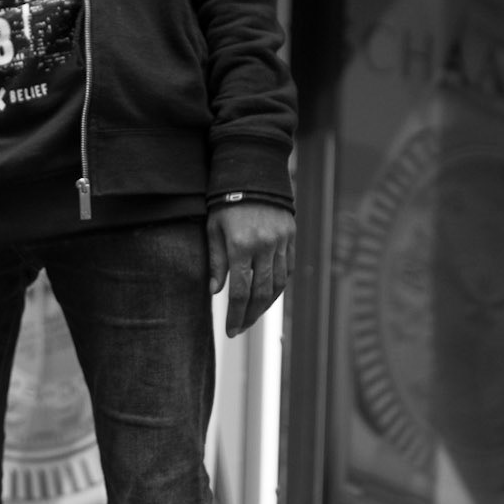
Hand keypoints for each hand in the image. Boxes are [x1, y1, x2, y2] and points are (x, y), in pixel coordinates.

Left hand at [207, 200, 294, 336]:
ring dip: (266, 305)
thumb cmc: (226, 202)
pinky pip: (288, 270)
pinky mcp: (291, 237)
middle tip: (241, 329)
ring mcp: (281, 242)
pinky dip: (278, 286)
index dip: (236, 315)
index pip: (240, 291)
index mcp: (241, 245)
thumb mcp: (213, 229)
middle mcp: (264, 246)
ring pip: (278, 284)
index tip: (230, 331)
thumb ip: (216, 261)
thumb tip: (215, 291)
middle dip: (251, 316)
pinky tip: (268, 295)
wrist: (253, 172)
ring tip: (253, 316)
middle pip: (261, 293)